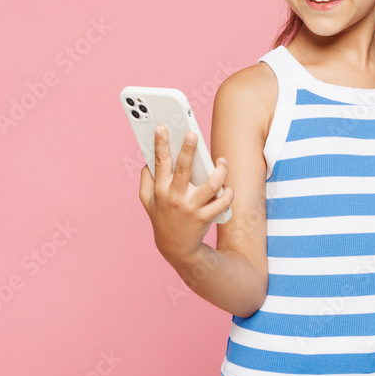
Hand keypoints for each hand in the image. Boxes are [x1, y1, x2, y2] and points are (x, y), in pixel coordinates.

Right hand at [138, 125, 232, 262]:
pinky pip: (222, 201)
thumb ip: (146, 180)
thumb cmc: (162, 218)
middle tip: (192, 134)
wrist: (176, 248)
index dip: (161, 144)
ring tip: (222, 161)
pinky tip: (227, 187)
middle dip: (187, 149)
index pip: (160, 162)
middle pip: (183, 168)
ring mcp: (191, 207)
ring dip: (220, 170)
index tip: (163, 127)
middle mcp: (175, 197)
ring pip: (210, 184)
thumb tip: (150, 160)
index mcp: (160, 189)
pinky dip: (228, 192)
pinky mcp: (205, 217)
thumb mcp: (147, 201)